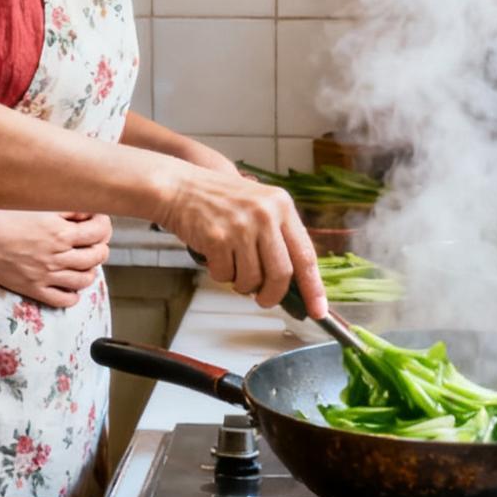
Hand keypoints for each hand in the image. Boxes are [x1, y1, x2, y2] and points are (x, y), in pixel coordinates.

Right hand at [0, 211, 112, 306]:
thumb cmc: (6, 213)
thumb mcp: (40, 204)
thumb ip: (66, 208)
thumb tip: (87, 211)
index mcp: (63, 232)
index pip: (100, 231)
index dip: (104, 225)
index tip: (99, 222)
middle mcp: (60, 256)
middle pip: (96, 256)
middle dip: (100, 248)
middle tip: (95, 243)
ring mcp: (48, 275)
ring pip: (84, 280)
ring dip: (90, 271)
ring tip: (85, 264)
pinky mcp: (35, 288)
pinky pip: (64, 299)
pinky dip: (74, 295)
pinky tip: (70, 286)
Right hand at [157, 163, 324, 315]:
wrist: (178, 186)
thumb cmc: (217, 200)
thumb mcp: (258, 206)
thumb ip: (278, 237)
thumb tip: (294, 282)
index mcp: (281, 205)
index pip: (305, 254)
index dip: (313, 287)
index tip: (318, 309)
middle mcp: (265, 213)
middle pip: (282, 274)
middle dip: (272, 295)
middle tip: (264, 299)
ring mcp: (241, 225)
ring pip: (252, 279)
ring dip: (241, 284)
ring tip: (232, 265)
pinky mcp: (218, 237)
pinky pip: (225, 275)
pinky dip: (220, 274)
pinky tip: (215, 255)